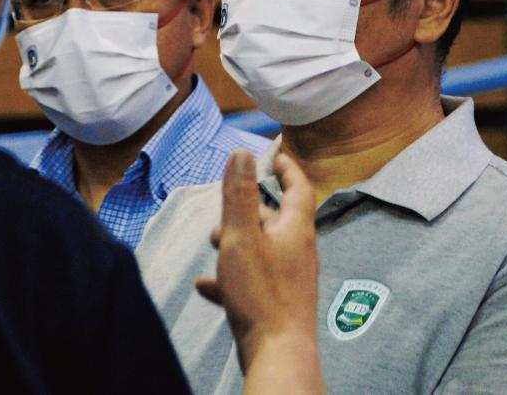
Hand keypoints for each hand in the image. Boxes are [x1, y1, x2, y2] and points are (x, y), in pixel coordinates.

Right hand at [195, 149, 323, 393]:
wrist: (279, 353)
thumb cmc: (261, 293)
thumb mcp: (242, 236)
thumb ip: (239, 195)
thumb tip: (241, 153)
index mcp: (295, 230)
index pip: (299, 188)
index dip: (288, 168)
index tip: (277, 153)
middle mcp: (298, 251)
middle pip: (277, 219)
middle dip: (249, 209)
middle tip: (225, 207)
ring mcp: (290, 279)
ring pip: (262, 249)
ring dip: (237, 242)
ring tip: (213, 243)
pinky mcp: (279, 303)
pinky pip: (254, 281)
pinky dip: (232, 277)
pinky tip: (207, 287)